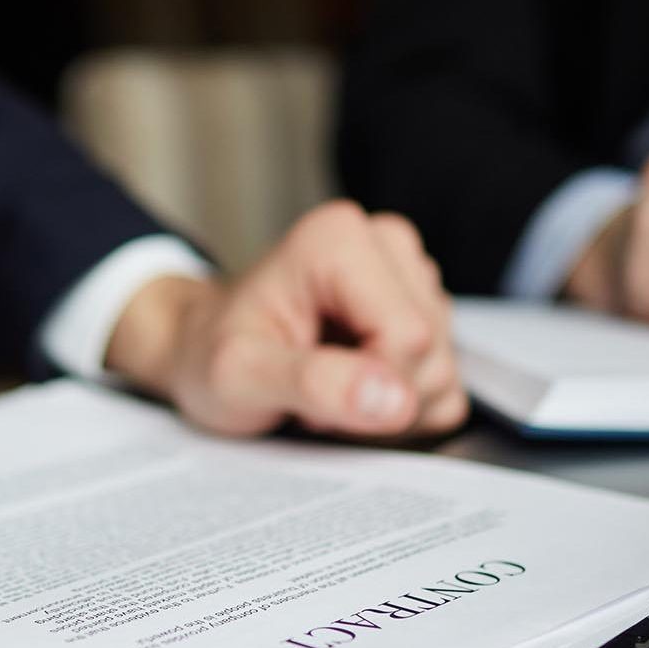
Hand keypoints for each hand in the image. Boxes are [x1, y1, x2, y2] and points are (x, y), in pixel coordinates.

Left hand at [106, 201, 465, 440]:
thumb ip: (314, 383)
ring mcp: (410, 277)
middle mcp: (385, 245)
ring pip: (444, 373)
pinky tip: (354, 390)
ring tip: (328, 390)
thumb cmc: (211, 354)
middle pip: (432, 355)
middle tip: (313, 397)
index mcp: (340, 239)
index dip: (367, 387)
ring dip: (388, 407)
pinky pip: (446, 386)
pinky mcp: (425, 311)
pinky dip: (402, 408)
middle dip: (377, 400)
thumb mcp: (238, 375)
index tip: (306, 395)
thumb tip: (395, 400)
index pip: (408, 337)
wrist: (202, 350)